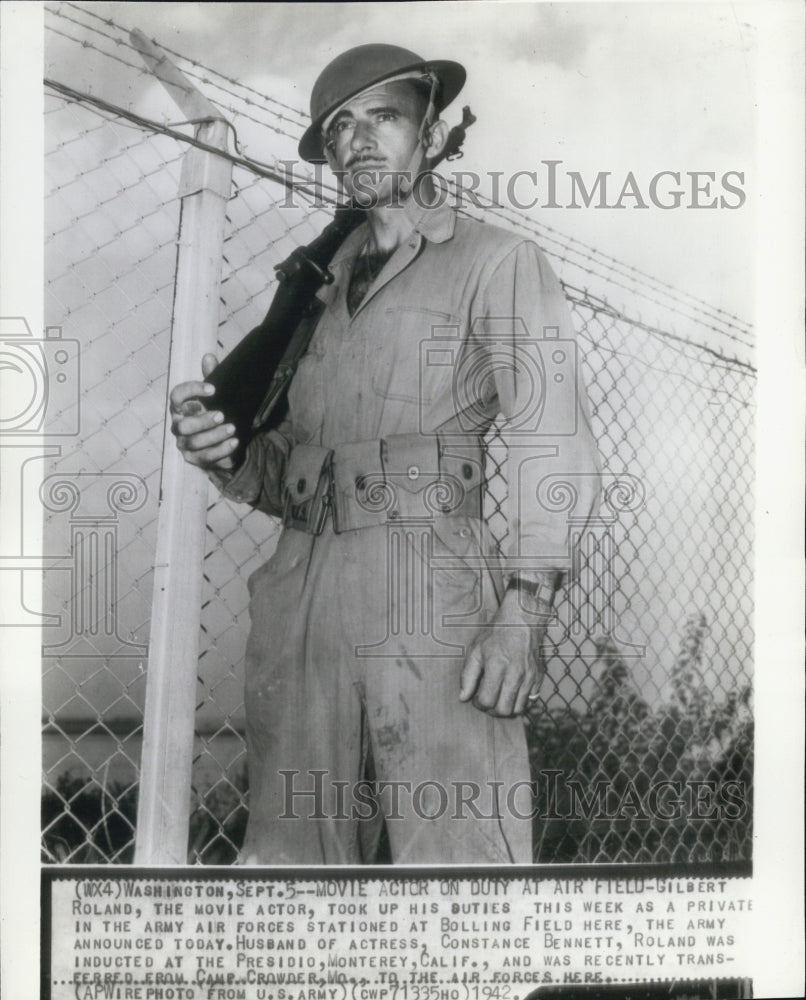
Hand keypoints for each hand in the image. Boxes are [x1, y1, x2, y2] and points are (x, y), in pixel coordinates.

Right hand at [169, 354, 239, 470]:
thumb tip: (209, 356)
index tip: (213, 389)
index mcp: (181, 407)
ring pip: (193, 442)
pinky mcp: (195, 459)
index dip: (192, 390)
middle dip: (202, 420)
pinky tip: (234, 442)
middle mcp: (178, 426)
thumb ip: (212, 377)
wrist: (226, 441)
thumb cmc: (216, 413)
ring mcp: (184, 444)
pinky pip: (205, 457)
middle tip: (222, 414)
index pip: (177, 396)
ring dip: (214, 435)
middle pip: (182, 425)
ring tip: (233, 428)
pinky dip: (221, 450)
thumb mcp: (218, 396)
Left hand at [458, 589, 547, 716]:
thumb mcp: (476, 650)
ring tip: (499, 697)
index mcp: (497, 666)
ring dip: (506, 708)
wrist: (522, 620)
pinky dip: (520, 701)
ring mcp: (529, 677)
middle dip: (492, 710)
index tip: (476, 697)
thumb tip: (463, 698)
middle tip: (487, 700)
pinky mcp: (539, 677)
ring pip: (518, 709)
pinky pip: (531, 700)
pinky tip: (512, 691)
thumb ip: (468, 676)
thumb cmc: (496, 634)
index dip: (478, 703)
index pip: (487, 701)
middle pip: (503, 710)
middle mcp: (515, 674)